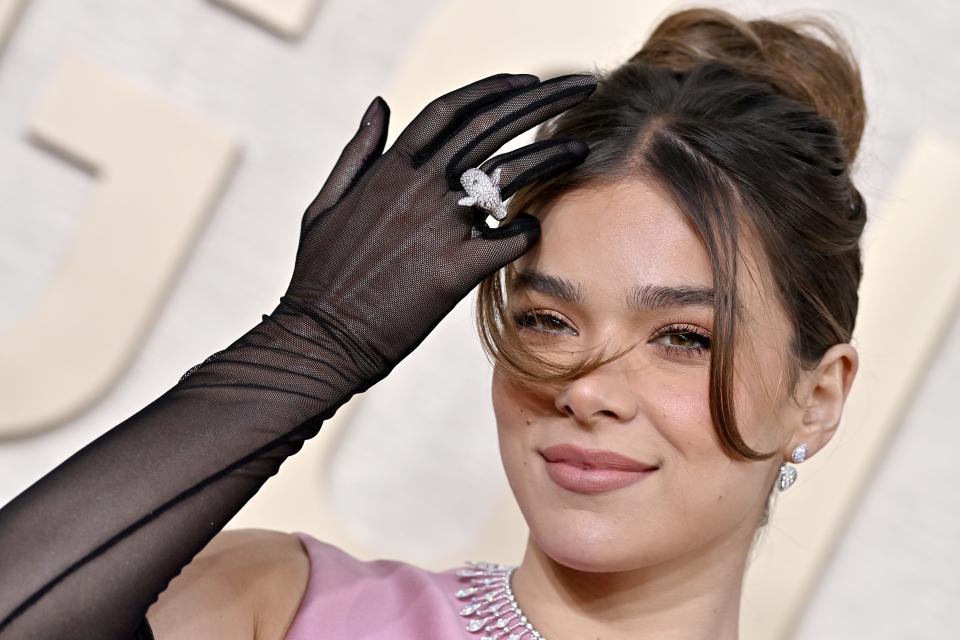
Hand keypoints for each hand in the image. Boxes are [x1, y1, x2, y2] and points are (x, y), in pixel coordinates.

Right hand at [262, 73, 596, 392]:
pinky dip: (529, 230)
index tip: (526, 81)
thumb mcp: (327, 203)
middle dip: (541, 98)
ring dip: (552, 153)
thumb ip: (358, 152)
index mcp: (389, 168)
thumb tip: (379, 104)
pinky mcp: (455, 268)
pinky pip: (510, 239)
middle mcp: (418, 186)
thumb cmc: (321, 275)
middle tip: (579, 87)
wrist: (322, 337)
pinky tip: (536, 230)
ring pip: (510, 173)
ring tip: (581, 146)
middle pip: (490, 125)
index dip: (492, 89)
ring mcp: (439, 225)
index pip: (450, 110)